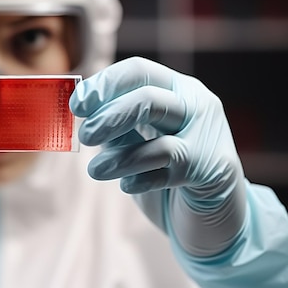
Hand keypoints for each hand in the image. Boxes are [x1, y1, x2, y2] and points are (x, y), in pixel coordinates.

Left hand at [69, 56, 245, 256]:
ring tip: (95, 170)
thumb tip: (79, 116)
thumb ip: (113, 128)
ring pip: (159, 139)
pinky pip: (168, 168)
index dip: (103, 84)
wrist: (210, 217)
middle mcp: (197, 105)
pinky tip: (127, 186)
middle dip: (109, 117)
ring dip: (120, 156)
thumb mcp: (134, 144)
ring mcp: (208, 136)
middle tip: (84, 136)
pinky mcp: (212, 169)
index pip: (138, 71)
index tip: (76, 105)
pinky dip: (140, 177)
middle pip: (148, 99)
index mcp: (175, 89)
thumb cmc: (165, 173)